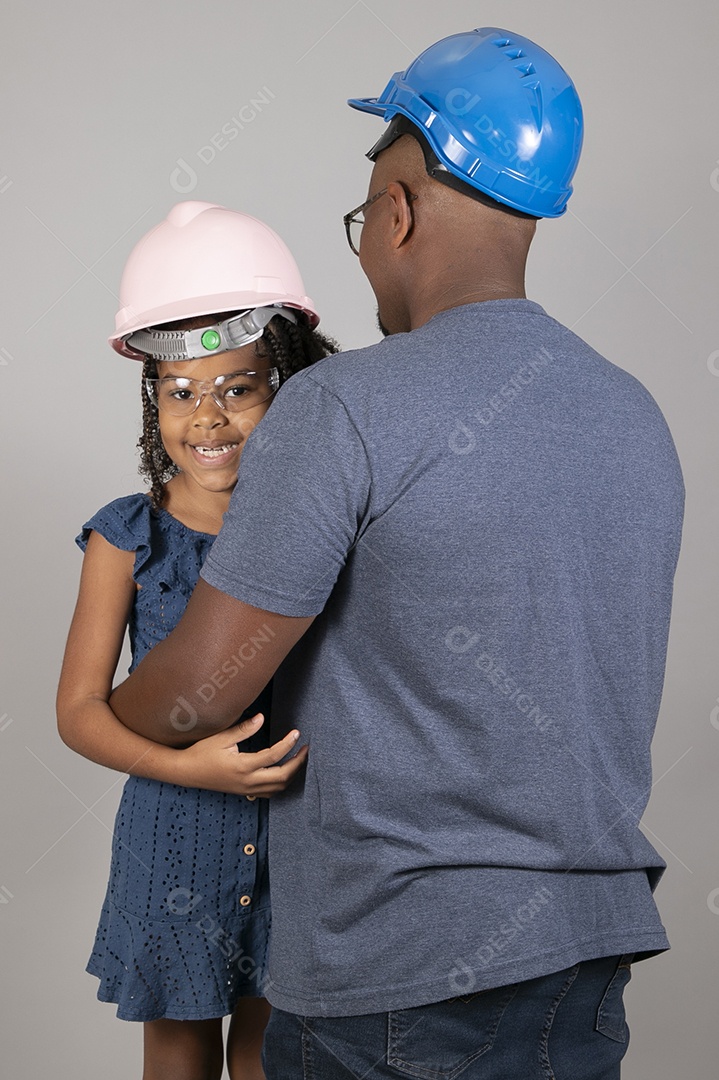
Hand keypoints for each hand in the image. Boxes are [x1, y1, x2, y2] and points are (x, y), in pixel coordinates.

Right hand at [176, 714, 307, 795]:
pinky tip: (286, 772)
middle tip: (306, 749)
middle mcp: (248, 781)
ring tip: (299, 759)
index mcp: (243, 766)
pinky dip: (282, 784)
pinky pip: (270, 793)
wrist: (187, 772)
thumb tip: (261, 717)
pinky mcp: (245, 792)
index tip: (296, 733)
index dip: (288, 744)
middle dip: (298, 763)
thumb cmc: (202, 752)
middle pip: (282, 777)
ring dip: (292, 774)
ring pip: (278, 788)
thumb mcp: (221, 738)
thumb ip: (243, 729)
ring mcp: (247, 789)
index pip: (273, 756)